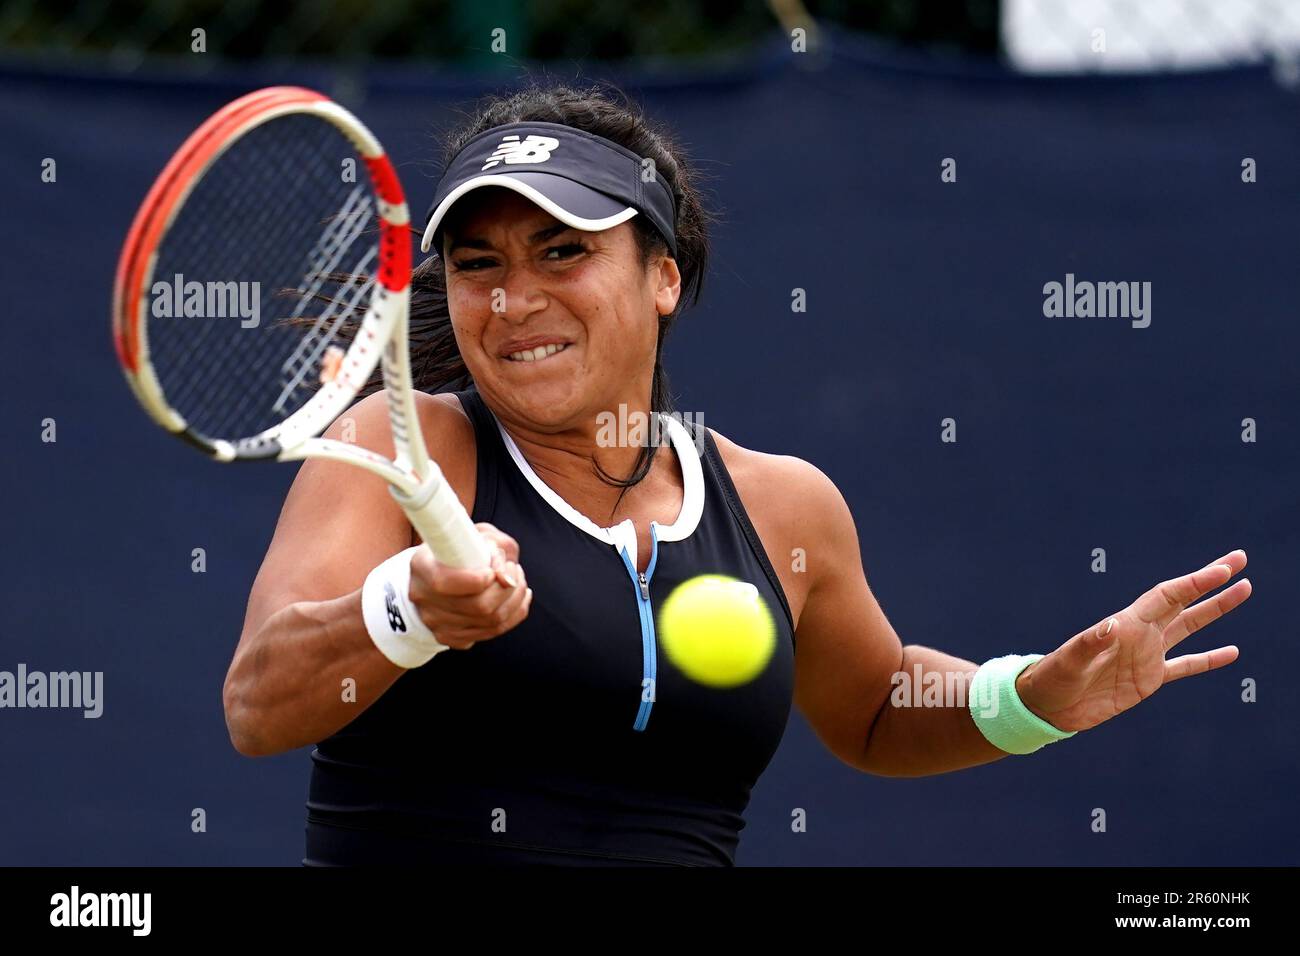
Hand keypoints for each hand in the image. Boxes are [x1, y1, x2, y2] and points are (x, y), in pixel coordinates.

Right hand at [408, 522, 531, 649]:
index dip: (475, 580)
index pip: (444, 582)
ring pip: (491, 622)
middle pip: (477, 607)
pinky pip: (494, 631)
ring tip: (518, 581)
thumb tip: (505, 577)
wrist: (439, 569)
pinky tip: (518, 597)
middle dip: (507, 589)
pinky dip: (514, 614)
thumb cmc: (458, 547)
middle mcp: (424, 599)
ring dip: (515, 600)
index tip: (491, 571)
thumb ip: (493, 548)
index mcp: (421, 567)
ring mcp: (436, 623)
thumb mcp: (474, 534)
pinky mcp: (452, 637)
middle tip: (513, 569)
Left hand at [1016, 549, 1249, 732]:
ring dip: (1216, 610)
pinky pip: (1185, 665)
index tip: (1223, 569)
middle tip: (1240, 559)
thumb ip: (1090, 644)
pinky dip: (1208, 659)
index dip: (1195, 582)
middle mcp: (1141, 634)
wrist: (1047, 705)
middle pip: (1184, 601)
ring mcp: (1147, 655)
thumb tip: (1110, 626)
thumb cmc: (1053, 678)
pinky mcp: (1148, 680)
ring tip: (1244, 590)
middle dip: (1212, 582)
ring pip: (1190, 627)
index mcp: (1126, 625)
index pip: (1168, 596)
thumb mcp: (1069, 661)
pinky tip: (1232, 651)